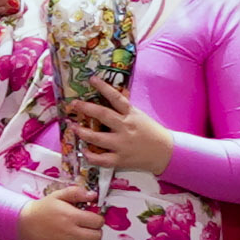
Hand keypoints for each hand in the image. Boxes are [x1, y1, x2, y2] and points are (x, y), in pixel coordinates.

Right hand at [14, 191, 102, 239]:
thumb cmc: (43, 209)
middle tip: (88, 228)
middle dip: (96, 232)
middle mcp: (69, 233)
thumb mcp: (58, 195)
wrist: (24, 222)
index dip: (98, 220)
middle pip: (96, 237)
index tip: (92, 219)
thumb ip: (76, 192)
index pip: (97, 222)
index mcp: (71, 216)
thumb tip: (94, 195)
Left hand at [61, 93, 175, 177]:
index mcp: (131, 115)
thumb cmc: (151, 132)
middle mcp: (125, 128)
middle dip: (86, 108)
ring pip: (98, 138)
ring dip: (83, 132)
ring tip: (73, 127)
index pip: (116, 98)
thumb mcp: (140, 116)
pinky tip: (84, 151)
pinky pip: (102, 159)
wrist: (166, 153)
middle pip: (104, 115)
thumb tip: (115, 92)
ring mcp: (122, 145)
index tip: (92, 79)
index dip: (104, 87)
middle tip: (74, 104)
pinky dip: (91, 156)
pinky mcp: (121, 160)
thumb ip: (125, 108)